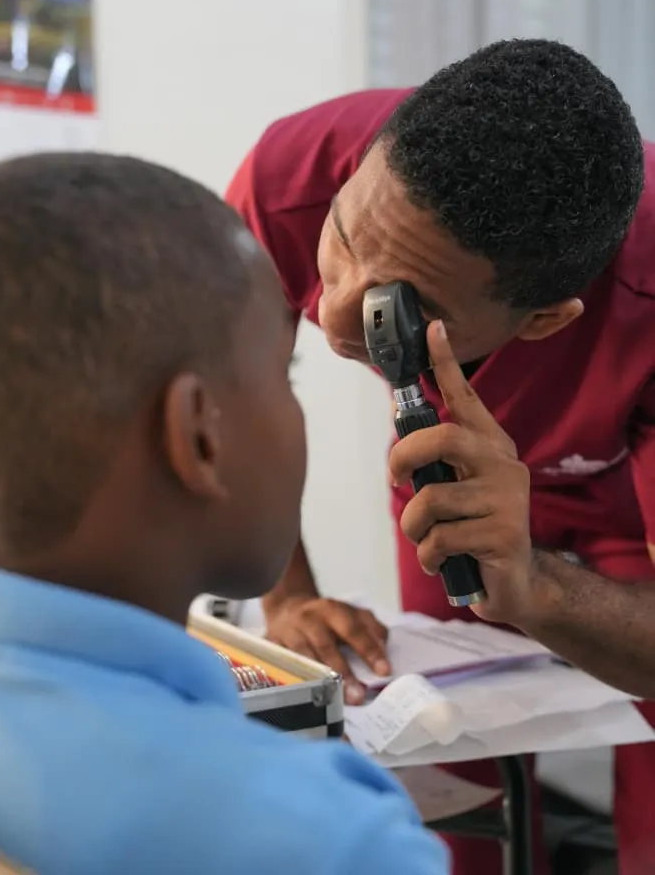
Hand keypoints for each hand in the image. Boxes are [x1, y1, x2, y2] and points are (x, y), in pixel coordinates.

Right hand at [263, 595, 390, 704]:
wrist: (287, 606)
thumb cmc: (325, 616)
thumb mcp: (349, 613)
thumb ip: (370, 628)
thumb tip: (385, 649)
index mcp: (332, 609)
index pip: (353, 629)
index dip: (369, 649)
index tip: (383, 671)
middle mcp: (309, 619)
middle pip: (326, 646)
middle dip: (343, 672)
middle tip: (358, 696)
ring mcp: (288, 632)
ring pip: (303, 657)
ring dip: (319, 680)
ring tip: (332, 699)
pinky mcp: (271, 645)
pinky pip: (281, 666)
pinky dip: (293, 682)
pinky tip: (303, 697)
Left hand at [389, 320, 532, 625]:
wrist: (517, 583)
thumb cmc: (475, 528)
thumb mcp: (457, 487)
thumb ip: (435, 458)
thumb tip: (398, 415)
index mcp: (490, 445)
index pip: (465, 398)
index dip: (446, 363)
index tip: (433, 329)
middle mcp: (503, 463)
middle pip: (443, 438)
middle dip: (404, 457)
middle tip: (395, 479)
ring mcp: (508, 497)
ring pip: (430, 500)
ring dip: (414, 527)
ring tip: (429, 540)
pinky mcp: (504, 533)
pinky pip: (439, 539)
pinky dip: (429, 556)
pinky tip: (444, 561)